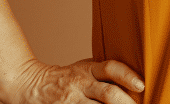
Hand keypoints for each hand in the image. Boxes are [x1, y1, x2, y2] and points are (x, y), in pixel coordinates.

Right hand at [0, 57, 144, 103]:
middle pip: (108, 94)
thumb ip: (102, 73)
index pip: (111, 68)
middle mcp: (81, 84)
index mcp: (87, 69)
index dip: (128, 76)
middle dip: (126, 103)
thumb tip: (133, 81)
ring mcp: (72, 101)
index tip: (141, 85)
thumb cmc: (63, 78)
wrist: (28, 85)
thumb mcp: (82, 68)